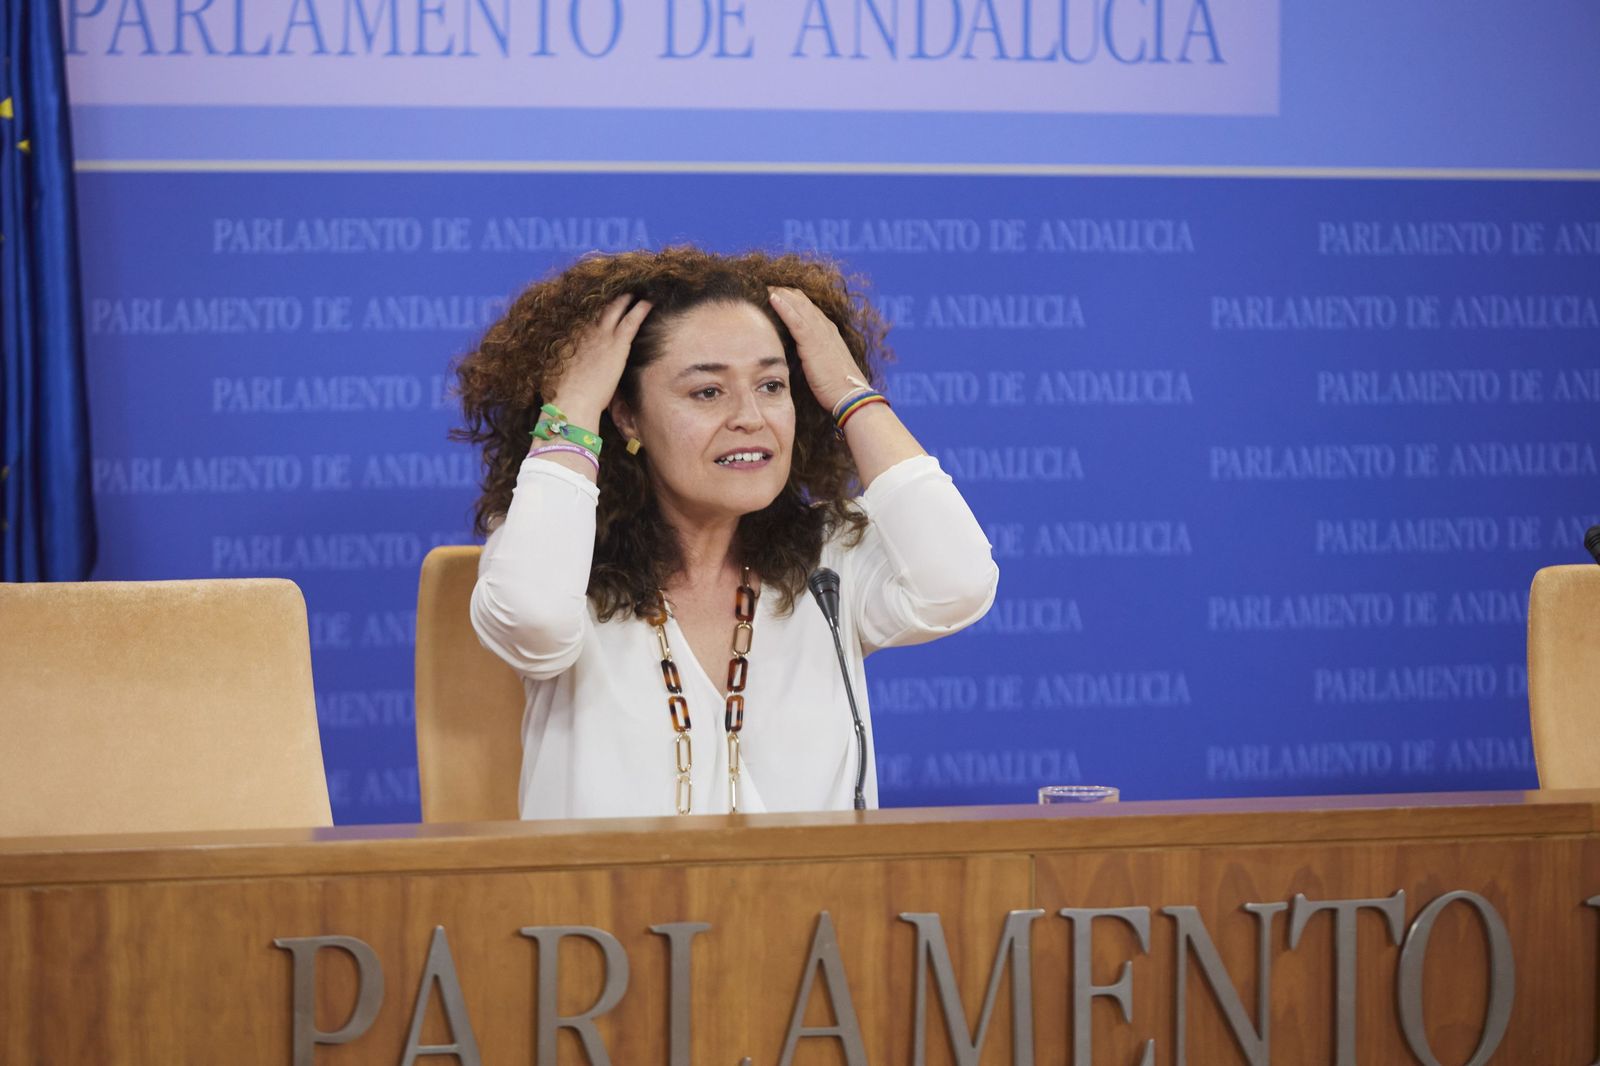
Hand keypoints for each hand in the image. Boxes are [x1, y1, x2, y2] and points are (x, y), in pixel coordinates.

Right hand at [545, 294, 651, 426]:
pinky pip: (632, 320)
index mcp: (571, 335)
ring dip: (627, 297)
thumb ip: (568, 363)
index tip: (601, 301)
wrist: (571, 401)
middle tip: (622, 288)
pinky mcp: (617, 344)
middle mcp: (585, 329)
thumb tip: (572, 366)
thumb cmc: (564, 394)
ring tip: (638, 289)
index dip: (595, 307)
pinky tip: (651, 302)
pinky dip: (641, 309)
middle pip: (600, 305)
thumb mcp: (561, 372)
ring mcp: (601, 334)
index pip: (584, 314)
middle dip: (611, 296)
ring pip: (616, 307)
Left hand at [767, 287, 868, 412]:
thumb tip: (794, 355)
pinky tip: (772, 298)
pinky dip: (784, 306)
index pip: (807, 308)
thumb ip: (811, 355)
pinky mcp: (813, 342)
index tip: (774, 293)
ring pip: (798, 305)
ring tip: (764, 285)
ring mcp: (820, 333)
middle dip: (783, 291)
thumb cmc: (837, 387)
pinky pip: (796, 320)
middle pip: (801, 301)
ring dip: (781, 293)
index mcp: (828, 332)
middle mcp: (825, 327)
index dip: (791, 298)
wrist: (851, 396)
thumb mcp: (822, 366)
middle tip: (764, 284)